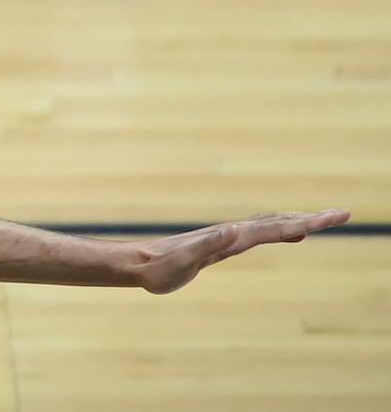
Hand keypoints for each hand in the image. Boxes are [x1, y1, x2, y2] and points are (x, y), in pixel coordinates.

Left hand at [131, 208, 348, 293]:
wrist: (140, 265)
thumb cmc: (160, 268)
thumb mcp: (183, 260)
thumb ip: (206, 245)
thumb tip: (232, 229)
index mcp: (230, 237)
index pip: (275, 228)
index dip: (305, 222)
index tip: (332, 217)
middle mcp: (232, 233)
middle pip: (278, 221)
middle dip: (312, 218)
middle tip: (342, 214)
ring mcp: (229, 238)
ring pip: (271, 225)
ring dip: (299, 221)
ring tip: (325, 219)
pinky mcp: (224, 246)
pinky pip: (261, 235)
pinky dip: (282, 230)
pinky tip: (291, 234)